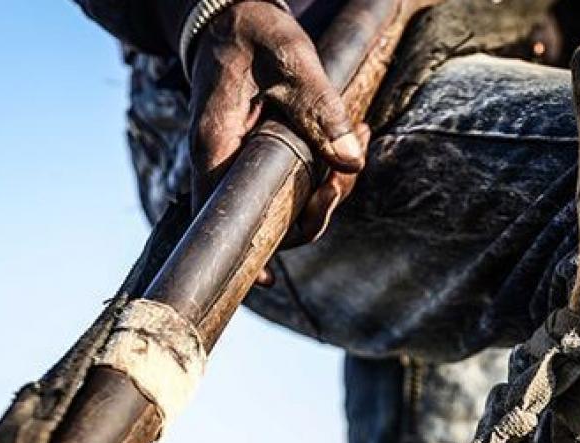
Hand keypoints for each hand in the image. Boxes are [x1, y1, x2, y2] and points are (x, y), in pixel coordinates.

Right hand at [187, 1, 367, 280]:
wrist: (233, 12)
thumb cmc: (253, 31)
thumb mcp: (290, 58)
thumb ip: (320, 108)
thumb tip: (351, 162)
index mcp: (215, 143)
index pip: (220, 214)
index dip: (245, 251)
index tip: (270, 280)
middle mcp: (221, 161)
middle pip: (264, 218)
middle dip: (315, 211)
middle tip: (346, 176)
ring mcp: (240, 161)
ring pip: (286, 202)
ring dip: (330, 187)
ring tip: (364, 137)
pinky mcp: (259, 155)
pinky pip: (293, 180)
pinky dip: (326, 169)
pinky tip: (356, 139)